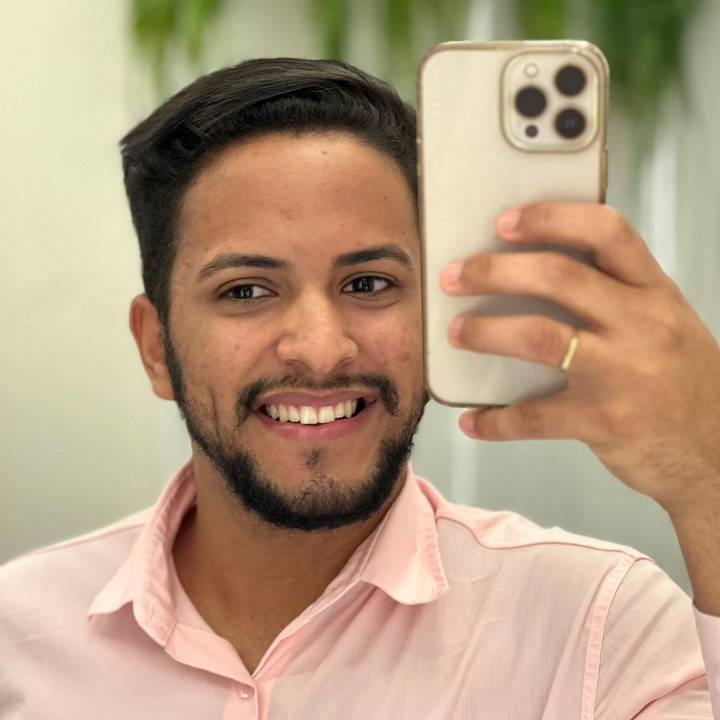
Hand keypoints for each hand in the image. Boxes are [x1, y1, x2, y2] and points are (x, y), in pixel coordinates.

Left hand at [441, 202, 719, 518]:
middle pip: (559, 277)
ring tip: (454, 333)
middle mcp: (642, 324)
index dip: (551, 219)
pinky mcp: (605, 421)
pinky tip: (473, 421)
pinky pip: (537, 416)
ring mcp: (623, 374)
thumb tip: (534, 274)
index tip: (505, 221)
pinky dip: (498, 420)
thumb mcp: (663, 322)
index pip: (607, 232)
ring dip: (486, 333)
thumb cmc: (681, 380)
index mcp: (654, 292)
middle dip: (496, 271)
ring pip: (541, 337)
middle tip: (455, 276)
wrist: (719, 452)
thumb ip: (615, 295)